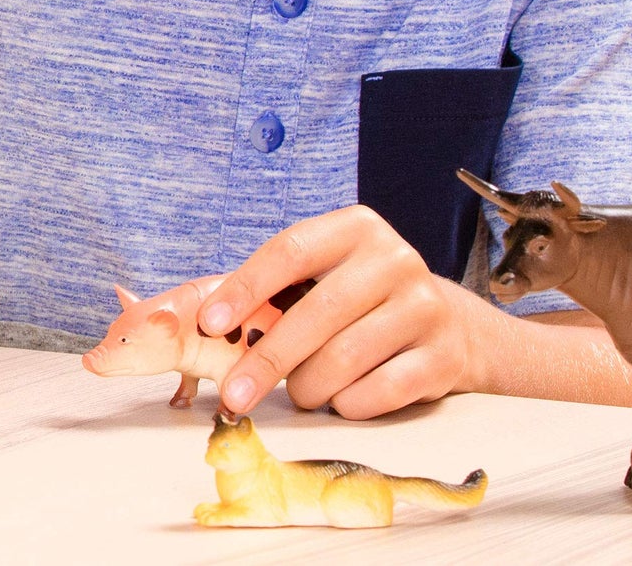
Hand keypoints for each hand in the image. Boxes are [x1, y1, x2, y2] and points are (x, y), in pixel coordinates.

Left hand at [197, 205, 472, 420]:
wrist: (447, 329)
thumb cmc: (358, 303)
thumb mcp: (319, 278)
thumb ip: (263, 291)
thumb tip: (184, 317)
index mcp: (355, 227)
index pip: (291, 250)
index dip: (246, 287)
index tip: (210, 323)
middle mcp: (394, 258)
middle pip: (317, 312)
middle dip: (267, 358)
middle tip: (233, 394)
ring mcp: (423, 305)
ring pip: (345, 358)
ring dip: (308, 387)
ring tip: (299, 393)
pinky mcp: (442, 355)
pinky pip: (379, 392)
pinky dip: (347, 404)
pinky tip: (342, 398)